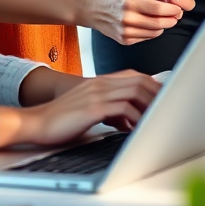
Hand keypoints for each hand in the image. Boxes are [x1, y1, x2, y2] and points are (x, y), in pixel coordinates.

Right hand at [0, 71, 161, 148]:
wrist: (36, 123)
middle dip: (157, 95)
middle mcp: (101, 83)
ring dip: (149, 105)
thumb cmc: (63, 120)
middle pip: (140, 81)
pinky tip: (135, 129)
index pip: (136, 76)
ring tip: (156, 119)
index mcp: (102, 82)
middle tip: (168, 109)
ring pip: (134, 91)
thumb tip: (131, 121)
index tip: (167, 98)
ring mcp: (97, 93)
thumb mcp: (91, 109)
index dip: (154, 86)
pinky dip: (134, 118)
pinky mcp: (92, 108)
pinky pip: (122, 108)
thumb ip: (112, 110)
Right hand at [78, 0, 194, 44]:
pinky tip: (151, 22)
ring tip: (165, 16)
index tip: (177, 6)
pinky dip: (153, 31)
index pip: (158, 10)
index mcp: (129, 2)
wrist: (91, 8)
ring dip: (164, 25)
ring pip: (154, 33)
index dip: (172, 9)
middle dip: (172, 19)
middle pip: (158, 24)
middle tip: (176, 13)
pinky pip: (146, 38)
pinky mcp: (124, 40)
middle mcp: (126, 19)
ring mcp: (125, 32)